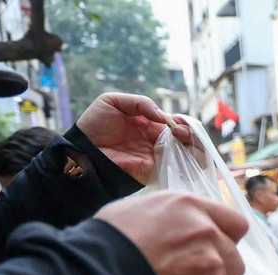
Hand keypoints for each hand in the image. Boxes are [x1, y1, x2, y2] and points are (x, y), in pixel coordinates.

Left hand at [74, 93, 193, 183]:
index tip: (176, 120)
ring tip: (180, 135)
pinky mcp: (158, 169)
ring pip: (190, 152)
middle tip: (178, 129)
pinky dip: (190, 157)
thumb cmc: (94, 125)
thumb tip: (164, 117)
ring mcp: (159, 156)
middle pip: (186, 138)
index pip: (174, 123)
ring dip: (193, 143)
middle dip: (189, 131)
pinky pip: (182, 167)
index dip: (180, 120)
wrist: (84, 149)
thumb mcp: (113, 101)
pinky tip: (181, 147)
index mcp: (148, 125)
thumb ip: (140, 102)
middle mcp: (156, 141)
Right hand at [96, 191, 247, 274]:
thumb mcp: (138, 210)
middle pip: (234, 257)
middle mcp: (209, 235)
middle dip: (216, 265)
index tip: (213, 245)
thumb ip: (175, 217)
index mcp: (191, 208)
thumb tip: (186, 227)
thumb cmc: (107, 242)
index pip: (236, 223)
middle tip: (186, 272)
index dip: (225, 235)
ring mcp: (212, 269)